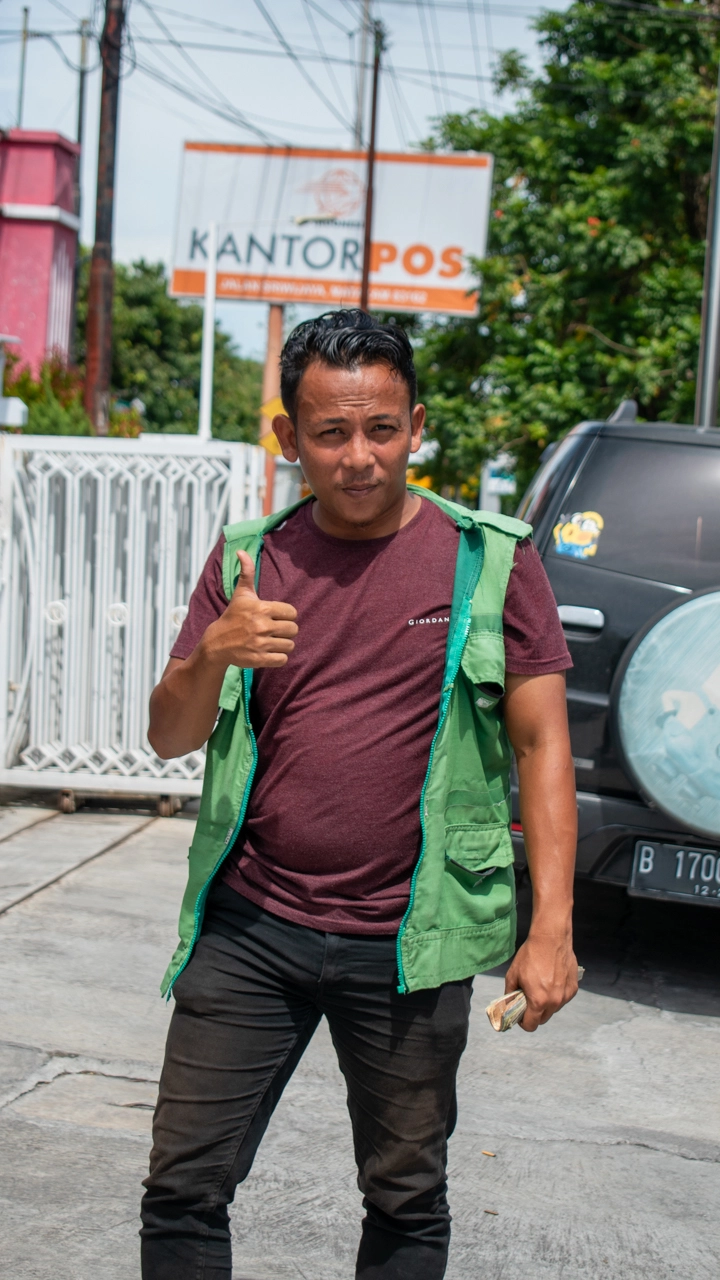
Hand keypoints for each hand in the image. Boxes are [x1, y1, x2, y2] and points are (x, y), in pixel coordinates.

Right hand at [201, 550, 297, 670]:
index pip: (292, 613)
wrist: (217, 643)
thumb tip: (241, 552)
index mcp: (262, 608)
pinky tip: (269, 652)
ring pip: (290, 645)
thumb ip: (246, 573)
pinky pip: (283, 660)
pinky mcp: (259, 659)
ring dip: (283, 645)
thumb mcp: (241, 594)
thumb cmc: (233, 616)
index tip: (276, 618)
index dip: (286, 616)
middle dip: (286, 631)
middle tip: (275, 631)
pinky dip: (279, 658)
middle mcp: (262, 626)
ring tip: (272, 642)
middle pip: (293, 630)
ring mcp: (261, 643)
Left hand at [503, 930, 577, 1031]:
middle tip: (528, 1000)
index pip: (530, 1025)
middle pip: (542, 1019)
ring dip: (546, 1005)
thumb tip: (508, 1004)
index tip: (520, 1014)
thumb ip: (510, 993)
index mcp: (538, 1001)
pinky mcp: (573, 988)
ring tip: (540, 987)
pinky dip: (556, 995)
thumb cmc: (530, 955)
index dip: (522, 1022)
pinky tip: (551, 981)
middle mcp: (555, 1002)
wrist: (551, 938)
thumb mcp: (513, 974)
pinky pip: (562, 999)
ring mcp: (566, 996)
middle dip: (534, 1014)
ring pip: (554, 1010)